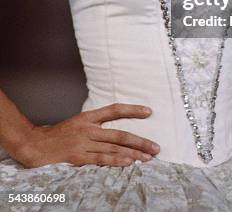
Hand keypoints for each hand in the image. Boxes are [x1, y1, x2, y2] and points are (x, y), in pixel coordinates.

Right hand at [11, 103, 159, 168]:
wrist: (33, 145)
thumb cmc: (56, 137)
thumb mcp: (76, 124)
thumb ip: (94, 127)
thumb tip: (115, 133)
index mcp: (88, 117)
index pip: (114, 110)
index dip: (132, 109)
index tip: (149, 111)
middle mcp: (88, 128)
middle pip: (120, 133)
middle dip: (140, 141)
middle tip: (156, 147)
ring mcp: (83, 142)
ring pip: (114, 147)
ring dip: (133, 153)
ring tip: (148, 158)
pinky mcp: (78, 156)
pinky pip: (101, 159)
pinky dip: (116, 160)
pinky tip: (128, 163)